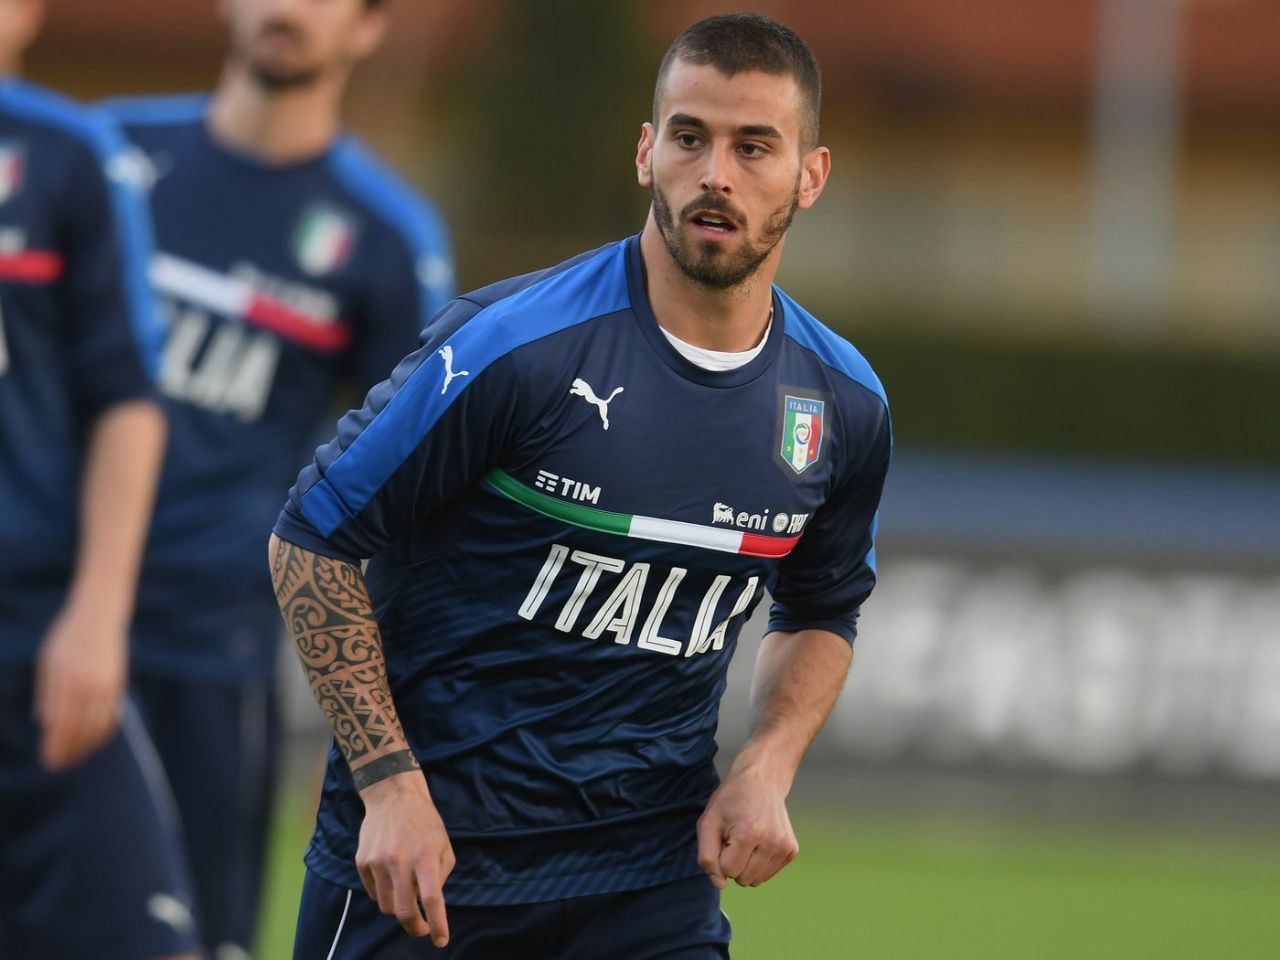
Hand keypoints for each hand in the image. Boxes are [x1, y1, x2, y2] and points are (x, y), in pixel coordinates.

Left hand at [34, 600, 127, 770]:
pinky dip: (103, 732)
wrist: (99, 616)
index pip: (61, 724)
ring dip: (86, 746)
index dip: (55, 745)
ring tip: (76, 759)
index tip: (48, 760)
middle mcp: (89, 686)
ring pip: (98, 726)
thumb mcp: (48, 661)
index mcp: (67, 681)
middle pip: (79, 729)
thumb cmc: (67, 636)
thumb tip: (44, 722)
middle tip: (59, 766)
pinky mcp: (118, 685)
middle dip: (69, 751)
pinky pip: (112, 716)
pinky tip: (94, 741)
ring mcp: (106, 686)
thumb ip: (46, 692)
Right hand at [356, 769, 454, 945]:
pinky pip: (373, 893)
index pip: (432, 899)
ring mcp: (377, 862)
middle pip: (403, 911)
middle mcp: (400, 861)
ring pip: (386, 906)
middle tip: (422, 929)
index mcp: (424, 857)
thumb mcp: (443, 845)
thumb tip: (429, 903)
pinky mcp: (362, 862)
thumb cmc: (425, 823)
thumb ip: (440, 876)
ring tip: (406, 893)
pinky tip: (391, 878)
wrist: (393, 797)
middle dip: (414, 927)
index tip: (440, 940)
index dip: (437, 924)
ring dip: (398, 908)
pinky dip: (384, 893)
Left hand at [696, 760, 798, 889]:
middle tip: (735, 836)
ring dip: (746, 865)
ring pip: (755, 881)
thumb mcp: (708, 822)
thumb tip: (721, 886)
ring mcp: (785, 848)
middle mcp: (772, 843)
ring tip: (747, 839)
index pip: (728, 871)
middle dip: (733, 862)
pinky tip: (759, 840)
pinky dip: (758, 863)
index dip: (720, 855)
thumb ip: (707, 857)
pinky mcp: (792, 851)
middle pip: (742, 879)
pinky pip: (767, 874)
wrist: (762, 780)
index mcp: (749, 834)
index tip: (724, 835)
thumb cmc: (730, 801)